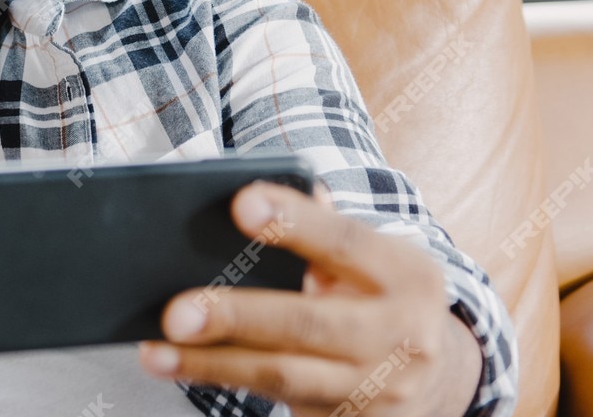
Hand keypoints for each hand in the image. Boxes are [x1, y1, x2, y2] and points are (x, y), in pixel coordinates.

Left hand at [137, 183, 480, 416]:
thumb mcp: (374, 262)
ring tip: (158, 351)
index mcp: (410, 275)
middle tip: (176, 311)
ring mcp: (380, 389)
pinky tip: (182, 368)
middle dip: (237, 316)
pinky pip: (279, 403)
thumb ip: (326, 233)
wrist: (434, 380)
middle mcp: (403, 335)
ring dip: (213, 363)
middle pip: (307, 323)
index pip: (346, 241)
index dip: (293, 223)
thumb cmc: (379, 300)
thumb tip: (257, 196)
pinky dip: (225, 381)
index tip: (240, 204)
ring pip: (284, 375)